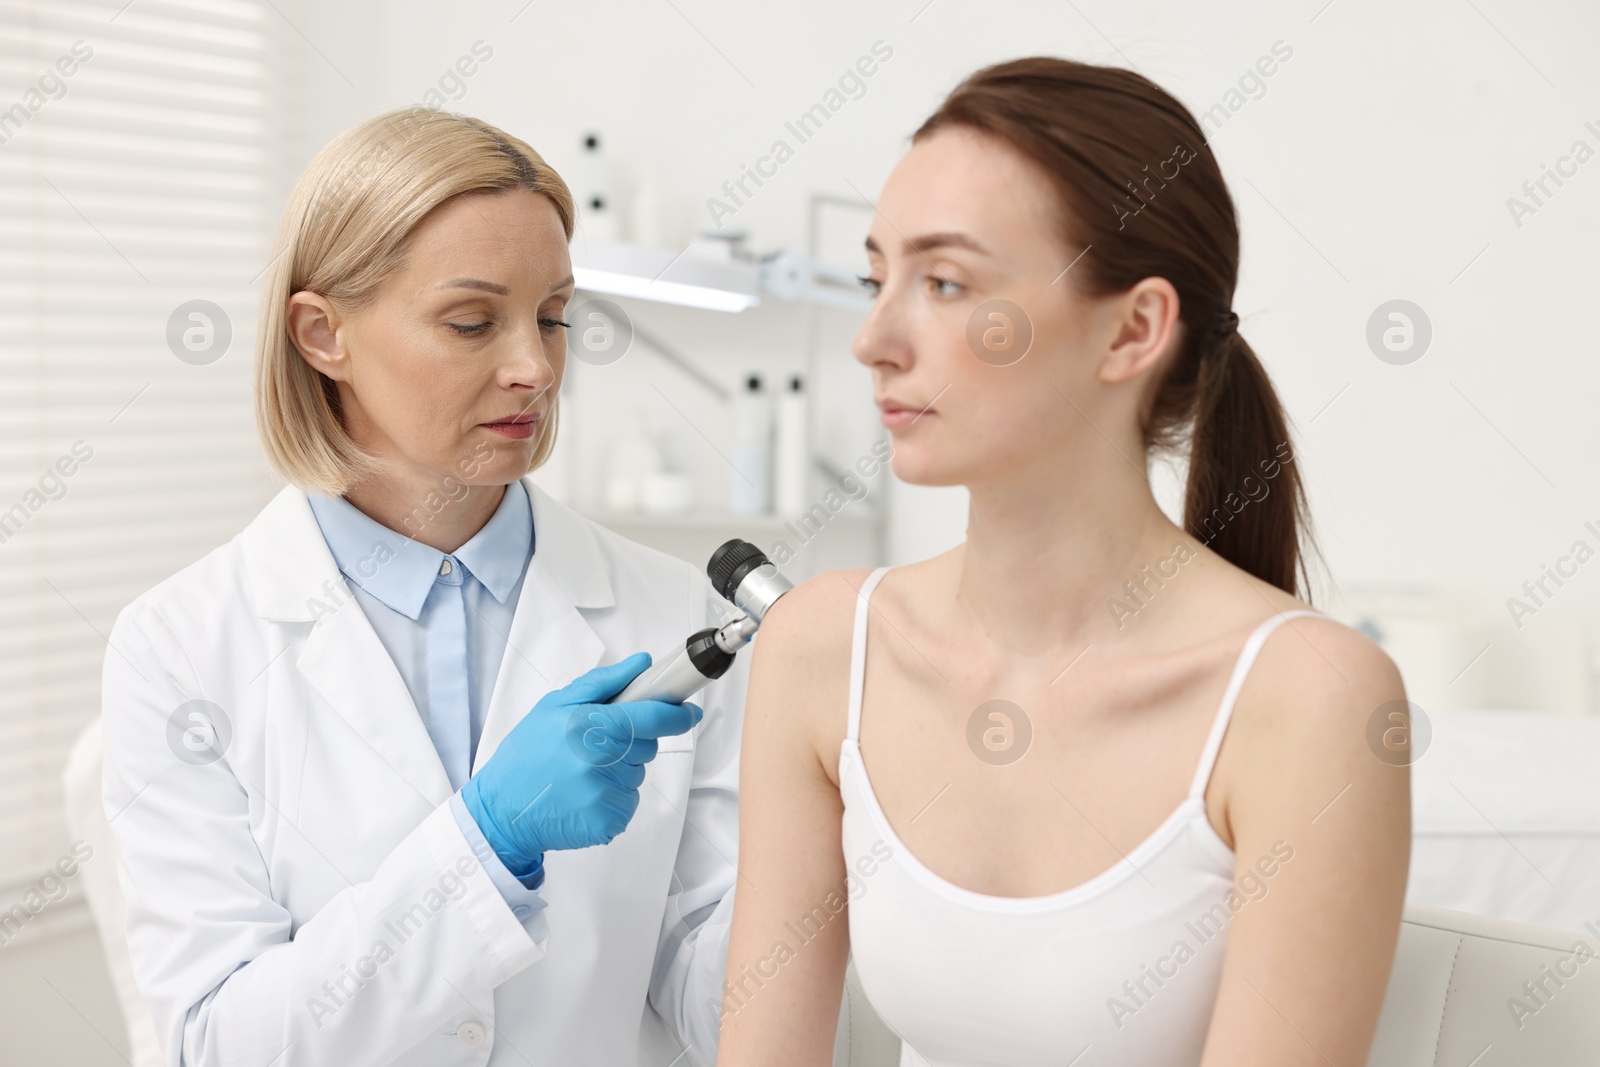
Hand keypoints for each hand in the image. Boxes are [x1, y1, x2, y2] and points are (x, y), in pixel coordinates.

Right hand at [461, 651, 702, 877]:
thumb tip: (641, 663)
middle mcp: (601, 760)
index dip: (677, 714)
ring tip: (581, 772)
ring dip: (620, 771)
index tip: (687, 712)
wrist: (501, 811)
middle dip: (632, 742)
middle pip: (648, 746)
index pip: (653, 716)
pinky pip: (628, 802)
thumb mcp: (554, 706)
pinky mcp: (609, 821)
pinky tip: (583, 795)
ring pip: (637, 774)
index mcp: (590, 725)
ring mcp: (606, 794)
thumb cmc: (526, 755)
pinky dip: (613, 798)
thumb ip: (603, 683)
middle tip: (595, 746)